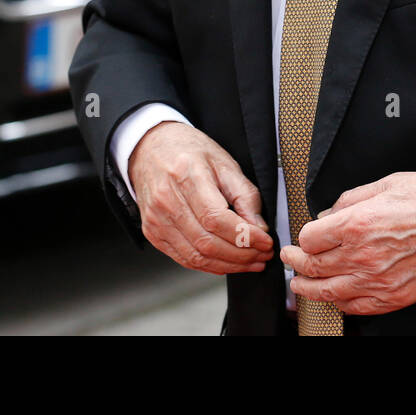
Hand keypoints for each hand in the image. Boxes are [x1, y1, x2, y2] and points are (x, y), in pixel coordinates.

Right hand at [129, 120, 274, 274]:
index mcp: (186, 175)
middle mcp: (167, 200)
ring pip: (196, 256)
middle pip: (206, 242)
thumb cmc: (188, 151)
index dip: (244, 236)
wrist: (151, 149)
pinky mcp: (153, 233)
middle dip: (241, 255)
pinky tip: (226, 262)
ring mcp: (156, 219)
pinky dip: (208, 266)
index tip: (265, 242)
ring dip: (228, 264)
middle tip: (262, 254)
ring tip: (250, 262)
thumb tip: (258, 227)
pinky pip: (183, 258)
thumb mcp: (224, 162)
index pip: (216, 218)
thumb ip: (244, 194)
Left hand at [280, 172, 415, 314]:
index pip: (310, 237)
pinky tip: (335, 296)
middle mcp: (364, 256)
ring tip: (300, 283)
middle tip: (291, 258)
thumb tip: (329, 214)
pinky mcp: (394, 297)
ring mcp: (379, 281)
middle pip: (313, 266)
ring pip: (328, 292)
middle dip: (297, 261)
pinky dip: (339, 303)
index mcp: (359, 223)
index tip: (305, 234)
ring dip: (308, 288)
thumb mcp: (388, 183)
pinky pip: (356, 307)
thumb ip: (351, 199)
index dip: (304, 234)